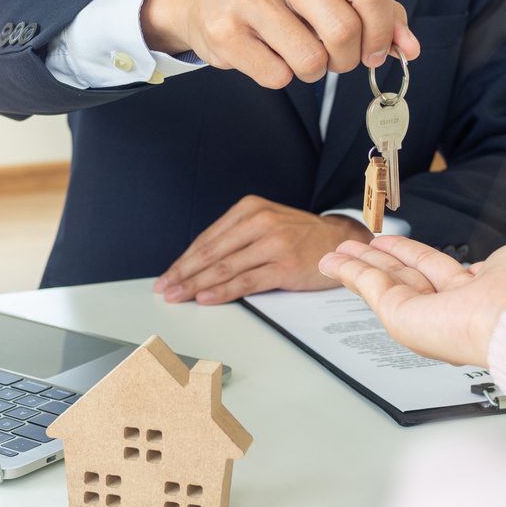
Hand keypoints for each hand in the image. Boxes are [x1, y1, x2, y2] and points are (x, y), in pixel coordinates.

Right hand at [140, 0, 419, 87]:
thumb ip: (376, 10)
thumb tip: (409, 47)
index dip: (382, 30)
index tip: (375, 49)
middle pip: (345, 29)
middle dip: (348, 58)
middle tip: (337, 57)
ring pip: (312, 60)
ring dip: (315, 71)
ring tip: (300, 53)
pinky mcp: (225, 31)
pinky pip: (278, 76)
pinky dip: (282, 76)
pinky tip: (269, 54)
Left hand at [153, 195, 372, 304]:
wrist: (341, 241)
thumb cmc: (299, 237)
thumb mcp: (266, 224)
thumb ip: (236, 238)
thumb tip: (198, 264)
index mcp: (250, 208)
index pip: (208, 238)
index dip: (184, 259)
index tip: (167, 275)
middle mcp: (260, 222)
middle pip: (212, 252)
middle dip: (184, 273)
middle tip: (165, 289)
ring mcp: (274, 243)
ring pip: (225, 267)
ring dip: (196, 285)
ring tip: (179, 296)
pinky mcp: (285, 265)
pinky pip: (247, 281)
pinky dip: (223, 291)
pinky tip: (206, 298)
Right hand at [318, 237, 505, 366]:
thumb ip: (502, 258)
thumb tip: (486, 266)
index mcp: (476, 294)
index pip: (435, 270)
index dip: (410, 254)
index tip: (389, 243)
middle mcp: (447, 308)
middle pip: (401, 276)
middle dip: (376, 259)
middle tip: (354, 248)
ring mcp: (422, 315)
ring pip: (381, 282)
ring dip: (355, 266)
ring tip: (335, 254)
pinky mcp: (401, 318)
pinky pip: (370, 288)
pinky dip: (348, 273)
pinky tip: (333, 262)